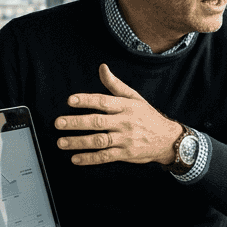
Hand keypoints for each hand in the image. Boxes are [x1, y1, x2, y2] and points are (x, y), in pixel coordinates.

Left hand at [54, 64, 180, 165]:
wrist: (167, 139)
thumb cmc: (147, 116)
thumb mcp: (134, 98)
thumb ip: (115, 84)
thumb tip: (102, 68)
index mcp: (125, 106)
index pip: (103, 101)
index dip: (86, 100)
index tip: (70, 100)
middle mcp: (125, 122)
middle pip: (98, 122)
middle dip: (76, 123)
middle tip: (58, 123)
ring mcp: (125, 139)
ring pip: (99, 141)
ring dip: (78, 142)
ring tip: (61, 142)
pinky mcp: (125, 154)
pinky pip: (105, 156)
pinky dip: (90, 158)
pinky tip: (75, 159)